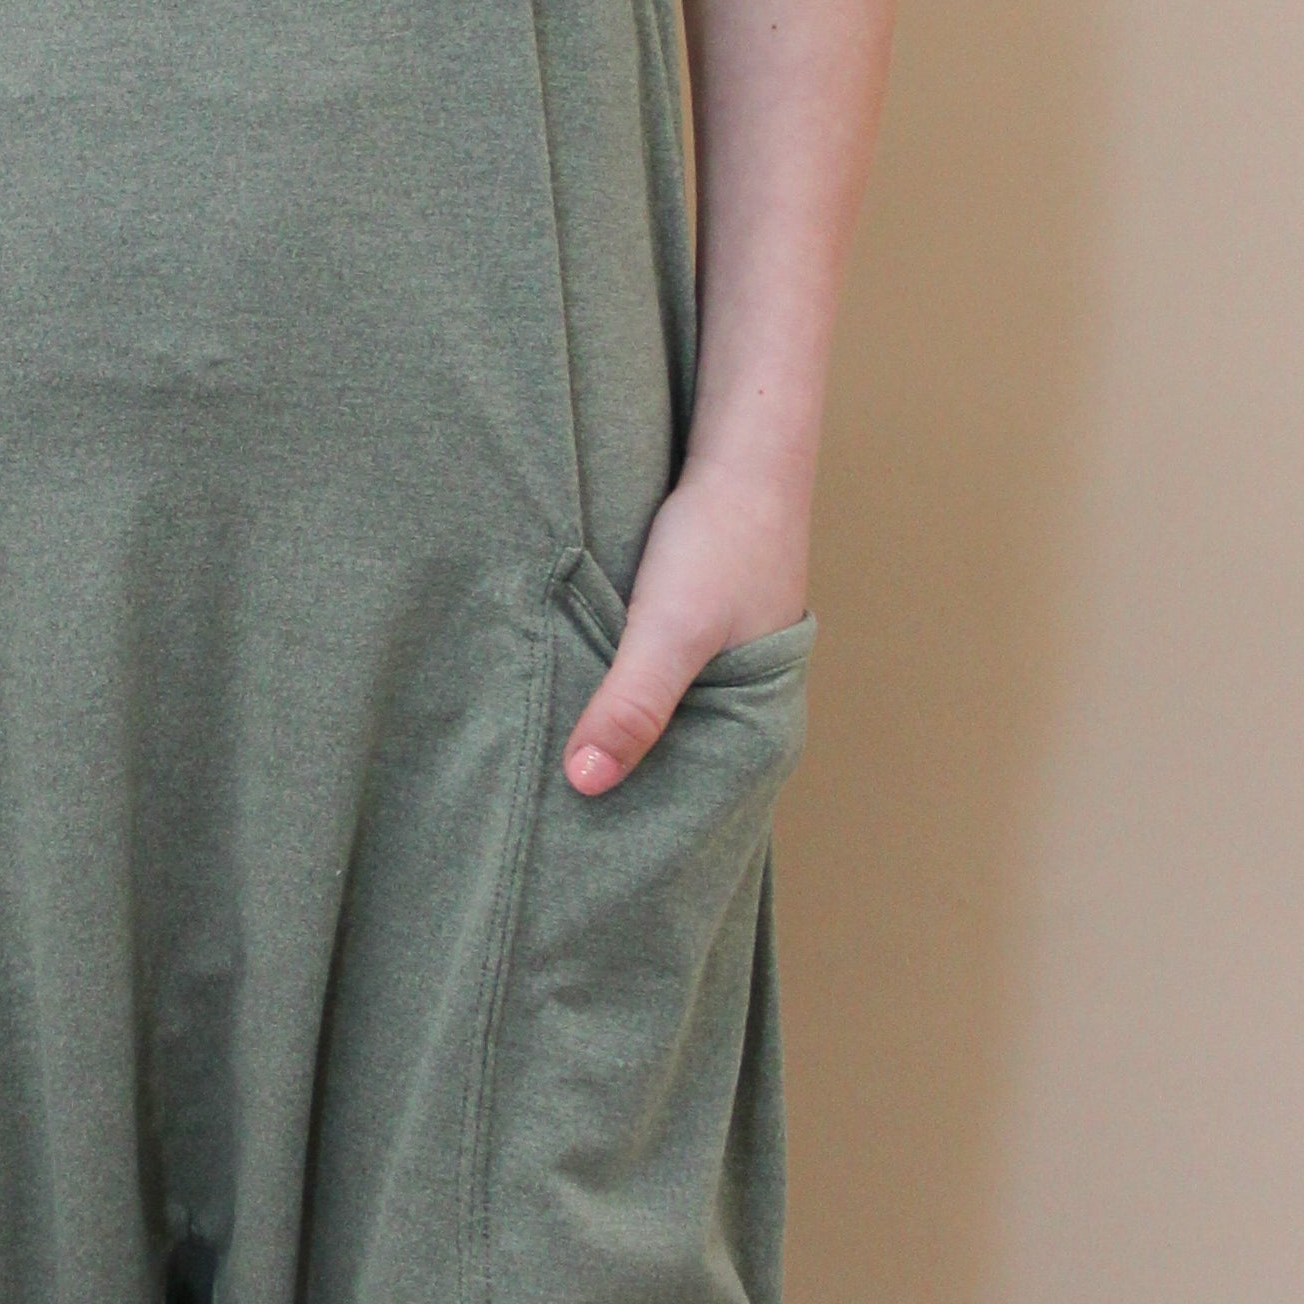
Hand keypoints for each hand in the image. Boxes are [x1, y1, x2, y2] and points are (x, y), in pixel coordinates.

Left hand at [564, 474, 810, 795]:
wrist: (742, 454)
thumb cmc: (721, 543)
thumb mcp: (670, 630)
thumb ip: (632, 705)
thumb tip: (584, 784)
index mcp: (758, 724)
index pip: (696, 799)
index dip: (647, 822)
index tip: (584, 849)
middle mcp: (739, 704)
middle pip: (671, 764)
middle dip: (620, 785)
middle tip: (548, 820)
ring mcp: (711, 668)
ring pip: (652, 721)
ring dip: (611, 733)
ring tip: (545, 770)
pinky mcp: (681, 634)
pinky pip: (639, 679)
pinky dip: (608, 690)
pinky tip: (565, 696)